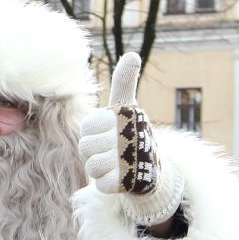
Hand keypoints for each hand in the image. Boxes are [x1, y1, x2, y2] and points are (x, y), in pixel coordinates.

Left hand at [80, 53, 182, 224]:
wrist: (153, 170)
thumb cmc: (133, 135)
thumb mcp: (127, 107)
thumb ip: (124, 83)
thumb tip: (132, 55)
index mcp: (123, 116)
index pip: (86, 128)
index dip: (93, 135)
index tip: (110, 133)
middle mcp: (125, 136)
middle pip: (85, 148)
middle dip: (94, 153)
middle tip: (114, 151)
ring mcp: (126, 160)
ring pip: (91, 167)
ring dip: (100, 169)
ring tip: (117, 164)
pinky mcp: (126, 182)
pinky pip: (100, 184)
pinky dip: (108, 183)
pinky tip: (121, 177)